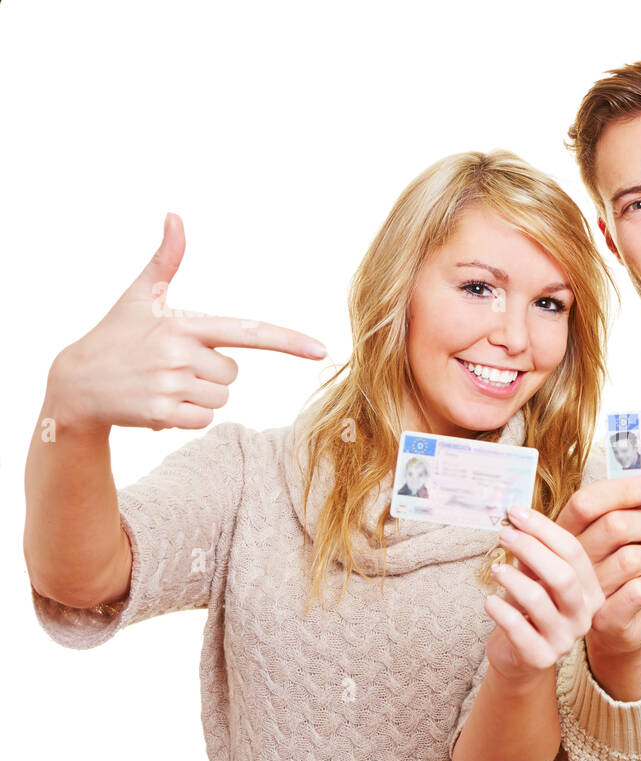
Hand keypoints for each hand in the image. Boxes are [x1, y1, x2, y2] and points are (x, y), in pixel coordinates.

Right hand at [46, 213, 327, 432]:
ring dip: (197, 397)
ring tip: (161, 384)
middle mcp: (180, 353)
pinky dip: (185, 417)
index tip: (321, 350)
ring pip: (220, 399)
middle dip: (208, 374)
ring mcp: (171, 385)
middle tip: (169, 366)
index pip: (248, 332)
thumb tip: (175, 216)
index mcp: (184, 323)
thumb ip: (165, 259)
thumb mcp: (139, 296)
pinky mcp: (162, 414)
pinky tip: (156, 404)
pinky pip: (203, 420)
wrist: (75, 383)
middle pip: (232, 374)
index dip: (288, 340)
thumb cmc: (115, 336)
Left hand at [483, 502, 605, 684]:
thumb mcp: (536, 578)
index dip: (544, 528)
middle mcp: (583, 615)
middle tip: (505, 534)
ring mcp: (564, 640)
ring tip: (495, 569)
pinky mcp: (540, 657)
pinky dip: (499, 609)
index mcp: (590, 591)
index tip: (516, 512)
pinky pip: (517, 627)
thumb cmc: (528, 610)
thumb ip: (533, 552)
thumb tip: (516, 516)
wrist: (518, 656)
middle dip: (531, 548)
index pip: (573, 552)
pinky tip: (489, 601)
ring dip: (512, 578)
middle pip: (562, 575)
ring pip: (538, 599)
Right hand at [555, 474, 640, 662]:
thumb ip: (629, 509)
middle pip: (616, 526)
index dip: (627, 489)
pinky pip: (638, 590)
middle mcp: (570, 563)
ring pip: (632, 558)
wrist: (613, 628)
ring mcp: (585, 593)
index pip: (587, 501)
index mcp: (566, 534)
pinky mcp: (605, 620)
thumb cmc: (615, 575)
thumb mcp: (615, 537)